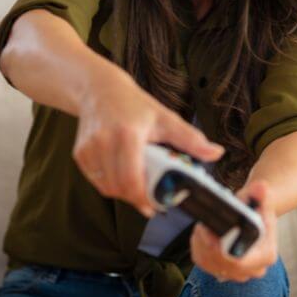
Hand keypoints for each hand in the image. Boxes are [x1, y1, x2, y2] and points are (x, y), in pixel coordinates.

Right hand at [72, 68, 224, 216]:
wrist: (100, 90)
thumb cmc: (135, 105)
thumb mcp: (166, 118)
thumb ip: (191, 139)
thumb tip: (216, 153)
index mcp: (128, 134)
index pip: (132, 179)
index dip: (143, 198)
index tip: (156, 207)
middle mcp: (104, 142)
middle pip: (119, 188)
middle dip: (136, 198)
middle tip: (151, 199)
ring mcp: (89, 149)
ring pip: (107, 187)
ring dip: (123, 193)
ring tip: (138, 185)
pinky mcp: (79, 154)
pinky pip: (96, 181)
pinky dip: (110, 184)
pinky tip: (122, 174)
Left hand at [189, 179, 277, 282]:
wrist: (255, 217)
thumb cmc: (258, 209)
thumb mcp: (261, 199)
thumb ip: (261, 194)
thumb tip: (260, 188)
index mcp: (266, 255)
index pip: (239, 261)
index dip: (218, 249)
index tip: (206, 230)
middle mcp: (253, 269)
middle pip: (221, 262)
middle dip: (206, 241)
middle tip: (202, 224)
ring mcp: (237, 274)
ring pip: (208, 260)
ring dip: (201, 242)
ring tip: (203, 225)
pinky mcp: (220, 271)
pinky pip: (202, 260)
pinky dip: (198, 245)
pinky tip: (201, 233)